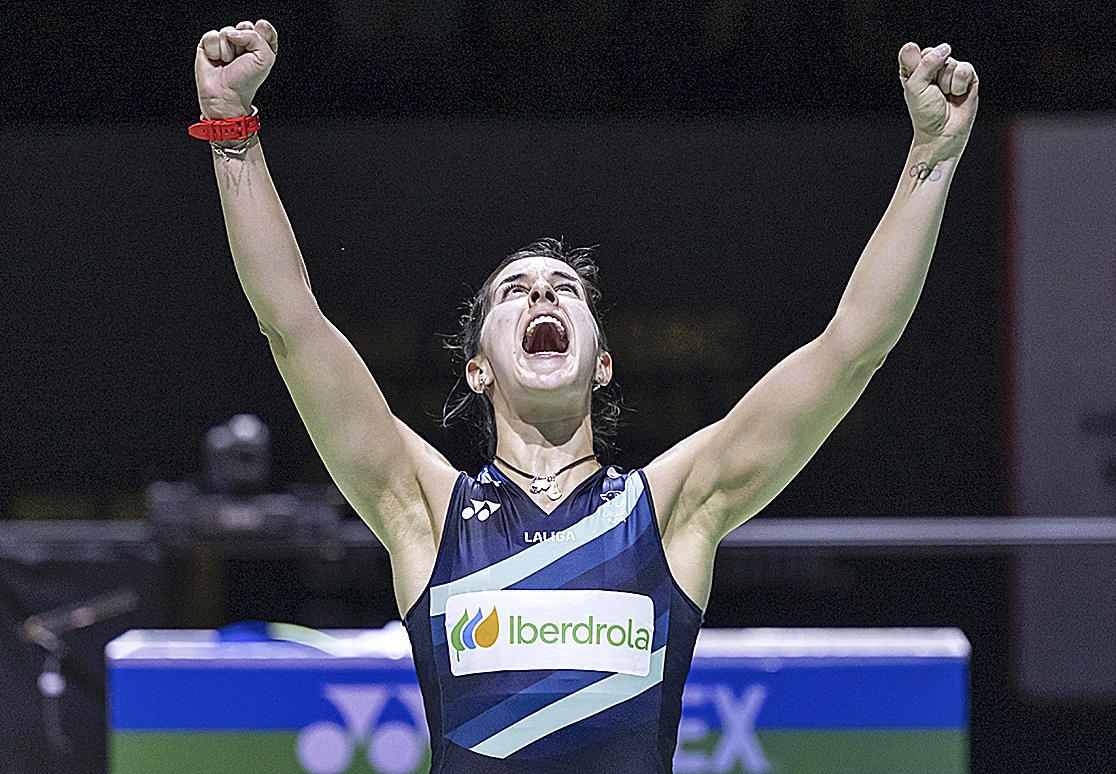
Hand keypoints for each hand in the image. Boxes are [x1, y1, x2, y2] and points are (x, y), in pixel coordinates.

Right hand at [195, 19, 278, 119]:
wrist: (226, 94)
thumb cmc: (246, 80)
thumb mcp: (265, 58)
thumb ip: (256, 36)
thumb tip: (232, 32)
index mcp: (259, 45)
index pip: (263, 27)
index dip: (261, 36)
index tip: (257, 52)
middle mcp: (243, 42)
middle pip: (244, 26)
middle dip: (244, 42)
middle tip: (242, 58)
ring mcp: (225, 42)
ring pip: (227, 31)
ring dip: (228, 50)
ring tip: (228, 62)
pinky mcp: (208, 44)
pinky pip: (211, 36)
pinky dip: (214, 50)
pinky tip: (216, 61)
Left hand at [898, 42, 978, 159]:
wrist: (942, 131)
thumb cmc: (925, 112)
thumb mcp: (915, 87)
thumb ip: (925, 64)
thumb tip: (946, 47)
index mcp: (914, 68)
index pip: (913, 51)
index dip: (916, 67)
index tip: (916, 84)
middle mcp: (933, 66)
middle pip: (933, 53)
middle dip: (932, 75)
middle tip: (932, 92)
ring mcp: (951, 69)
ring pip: (950, 63)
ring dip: (946, 83)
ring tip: (945, 95)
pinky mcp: (968, 76)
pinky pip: (965, 69)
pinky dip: (960, 85)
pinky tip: (958, 94)